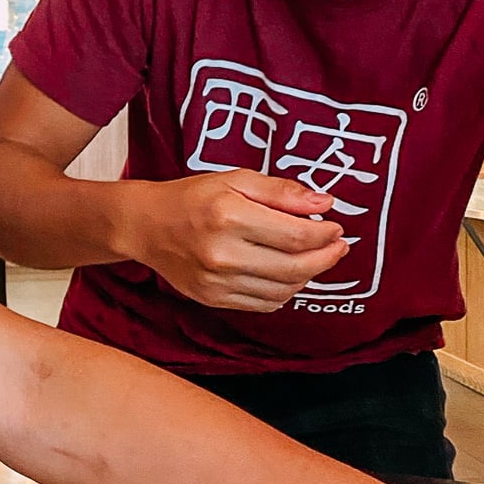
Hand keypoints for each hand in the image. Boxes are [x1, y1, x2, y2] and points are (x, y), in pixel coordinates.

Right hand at [128, 171, 349, 312]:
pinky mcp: (213, 299)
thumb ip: (281, 192)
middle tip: (337, 247)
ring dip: (306, 277)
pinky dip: (284, 292)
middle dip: (325, 258)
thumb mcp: (236, 179)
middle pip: (294, 267)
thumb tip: (324, 204)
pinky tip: (286, 274)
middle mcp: (222, 253)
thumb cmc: (192, 198)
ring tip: (312, 259)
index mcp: (229, 216)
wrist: (145, 226)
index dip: (325, 234)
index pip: (295, 235)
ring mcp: (216, 281)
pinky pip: (263, 304)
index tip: (335, 228)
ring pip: (283, 290)